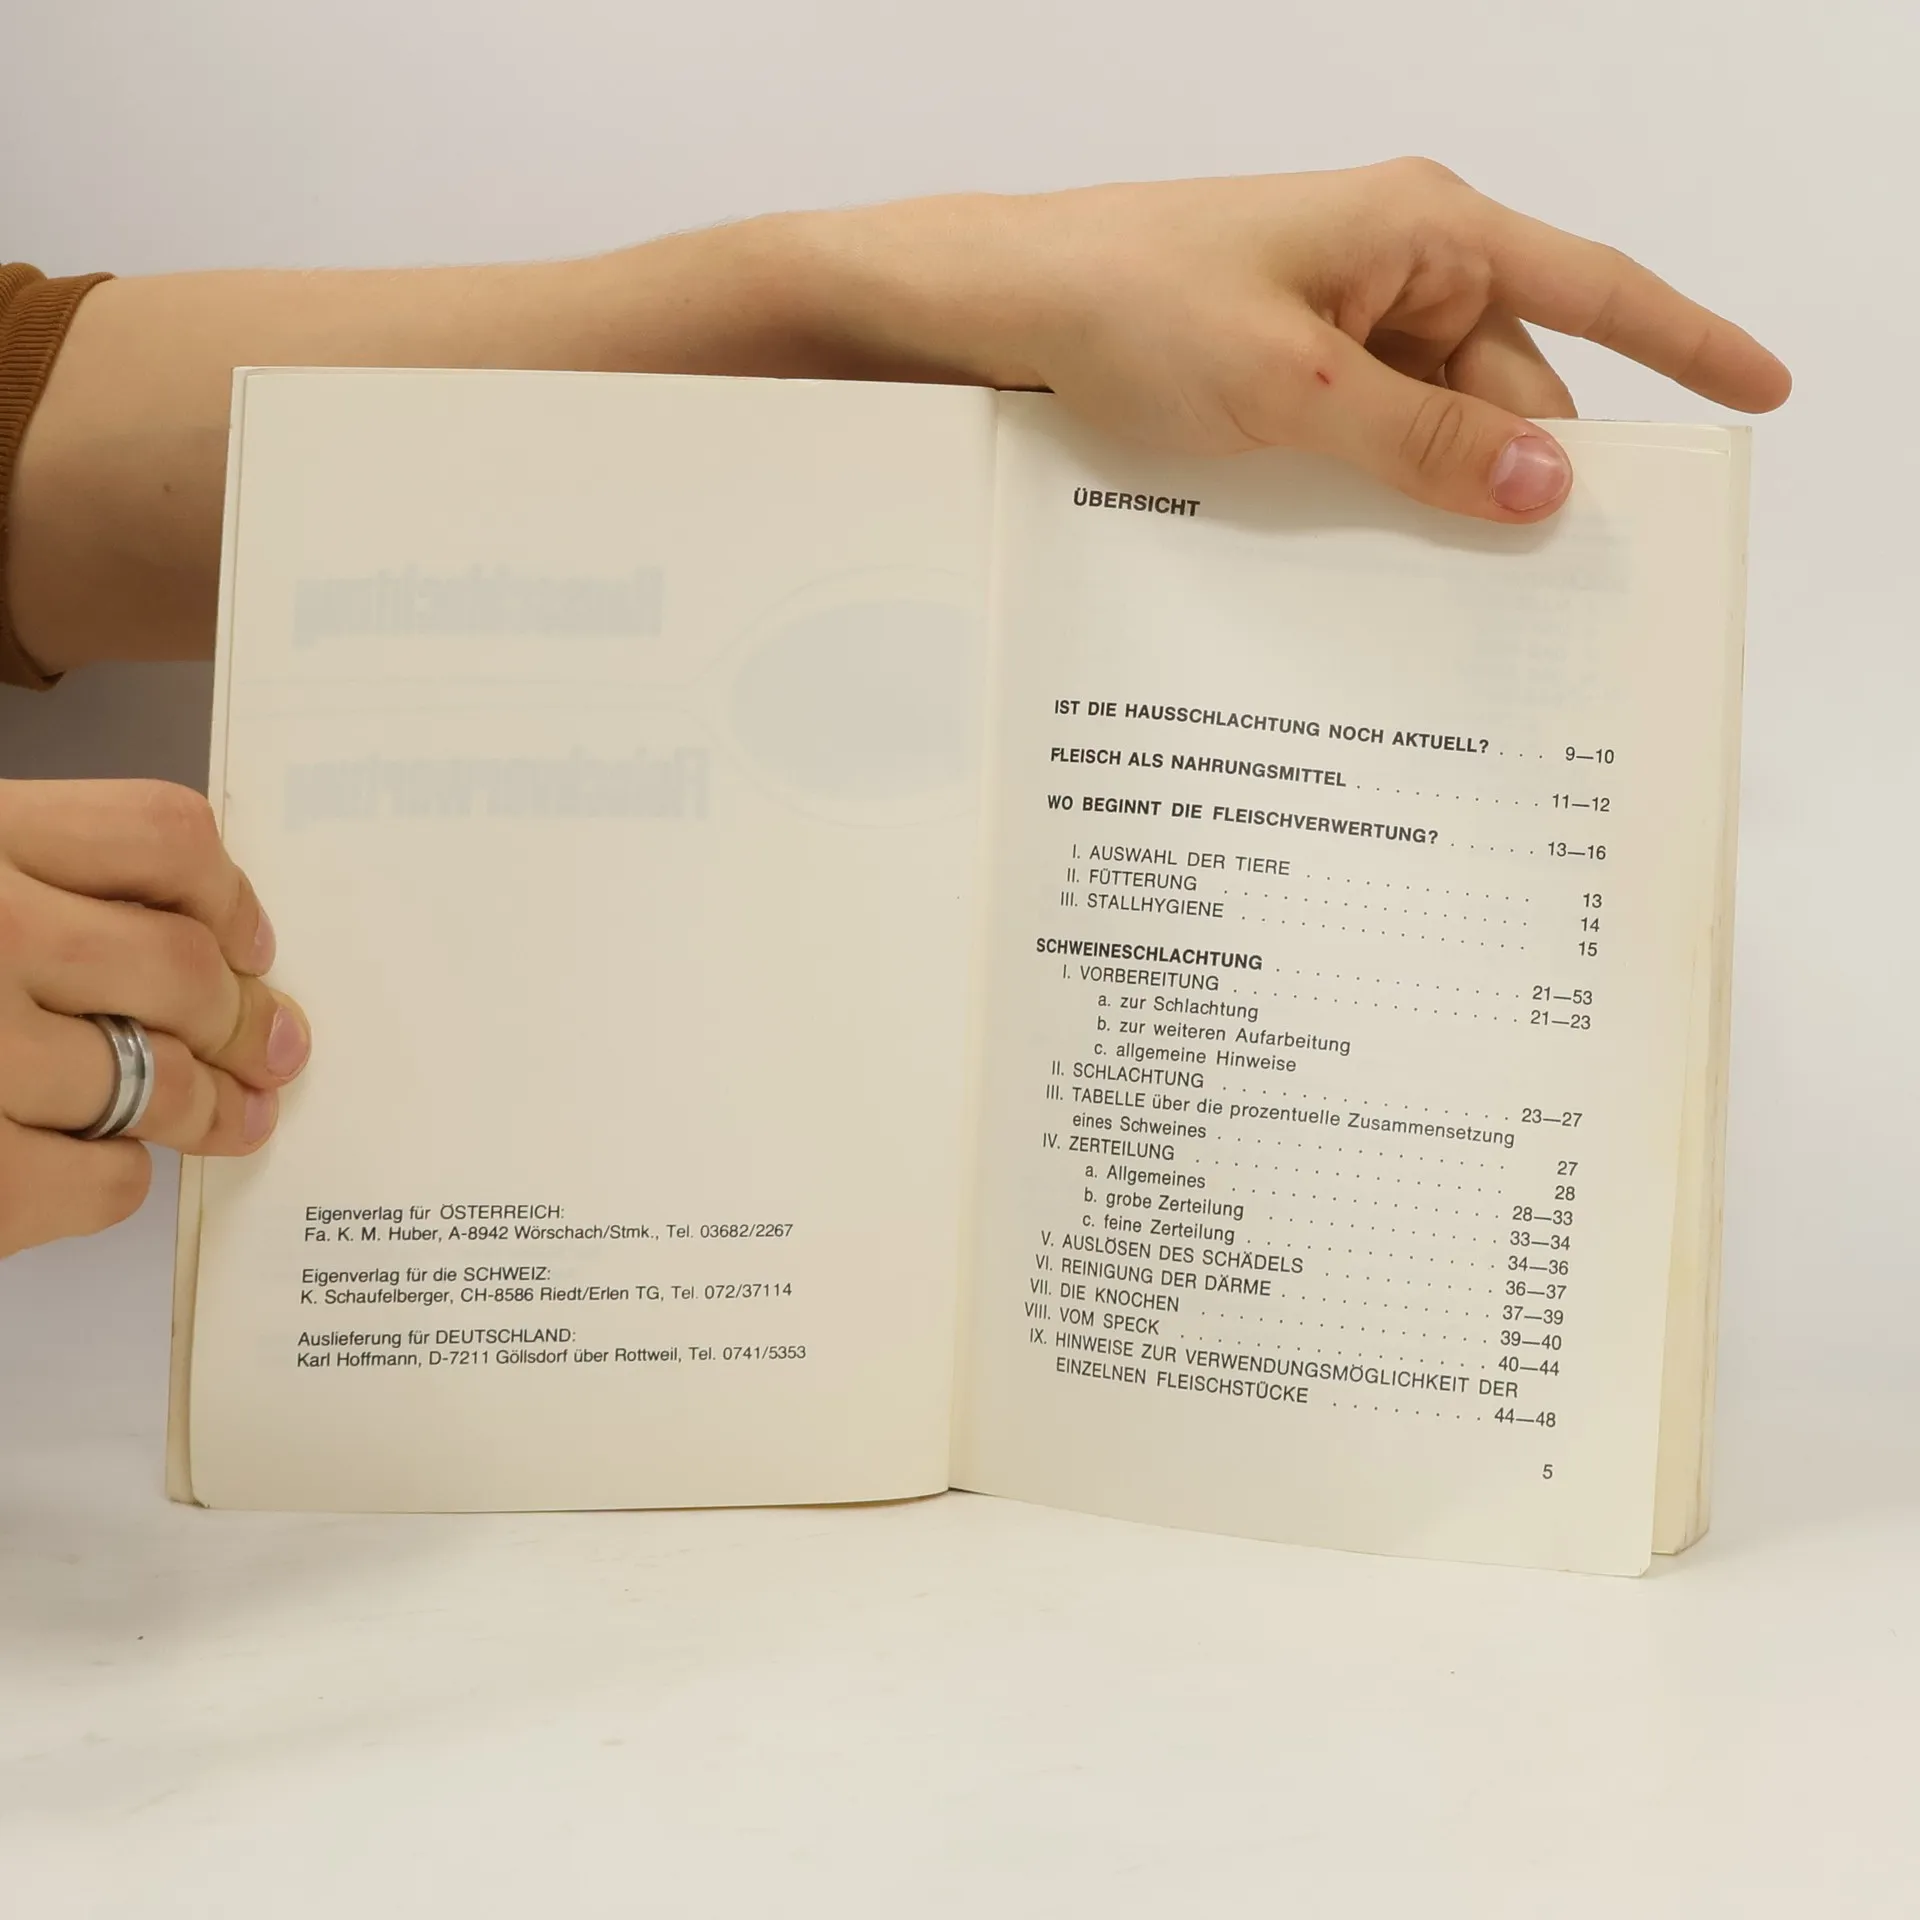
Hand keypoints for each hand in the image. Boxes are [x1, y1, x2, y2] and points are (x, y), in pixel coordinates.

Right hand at [0, 780, 309, 1257]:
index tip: (248, 941)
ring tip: (234, 1116)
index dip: (230, 895)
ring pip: (160, 1081)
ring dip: (211, 1108)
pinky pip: (103, 1180)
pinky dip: (118, 1179)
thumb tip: (209, 951)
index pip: (161, 835)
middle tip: (272, 1046)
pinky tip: (96, 1164)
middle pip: (182, 968)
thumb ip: (34, 882)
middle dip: (246, 1019)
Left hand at [802, 159, 1791, 519]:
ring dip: (1435, 494)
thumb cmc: (1127, 305)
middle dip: (1524, 470)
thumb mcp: (1292, 388)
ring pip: (1430, 422)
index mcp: (1422, 230)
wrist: (990, 312)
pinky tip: (1362, 555)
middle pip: (1506, 380)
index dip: (1685, 343)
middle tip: (1545, 590)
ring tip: (1435, 588)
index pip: (1591, 288)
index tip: (1760, 395)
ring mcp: (1332, 319)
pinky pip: (1363, 435)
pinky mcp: (1278, 366)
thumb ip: (1424, 438)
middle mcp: (1390, 265)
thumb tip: (1549, 481)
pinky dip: (1373, 490)